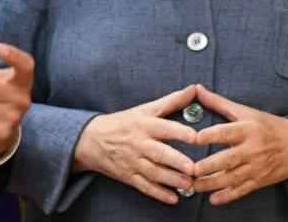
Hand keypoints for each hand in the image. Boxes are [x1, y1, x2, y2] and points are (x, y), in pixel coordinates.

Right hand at [72, 85, 198, 204]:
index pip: (164, 127)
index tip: (195, 137)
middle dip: (176, 161)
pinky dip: (158, 193)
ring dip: (172, 180)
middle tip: (193, 168)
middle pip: (159, 153)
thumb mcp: (145, 109)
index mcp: (144, 124)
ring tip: (189, 184)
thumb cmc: (123, 122)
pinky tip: (173, 199)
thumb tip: (194, 88)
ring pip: (154, 173)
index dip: (180, 132)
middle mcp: (139, 143)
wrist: (91, 140)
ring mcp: (133, 161)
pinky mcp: (128, 176)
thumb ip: (172, 101)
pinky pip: (145, 186)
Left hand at [192, 84, 287, 204]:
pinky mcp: (260, 180)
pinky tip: (213, 199)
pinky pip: (242, 190)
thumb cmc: (269, 126)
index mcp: (248, 129)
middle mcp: (253, 149)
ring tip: (194, 185)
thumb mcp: (246, 111)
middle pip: (228, 159)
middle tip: (190, 169)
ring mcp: (257, 167)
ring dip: (212, 184)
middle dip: (208, 166)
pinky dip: (227, 196)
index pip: (227, 132)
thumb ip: (218, 102)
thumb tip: (196, 89)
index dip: (210, 135)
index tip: (193, 138)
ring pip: (232, 178)